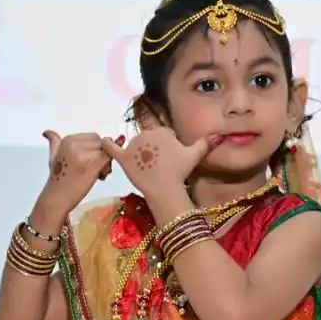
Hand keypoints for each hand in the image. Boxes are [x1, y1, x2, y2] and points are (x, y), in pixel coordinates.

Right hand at [40, 130, 115, 214]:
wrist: (57, 198)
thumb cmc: (57, 180)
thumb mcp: (53, 157)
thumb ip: (54, 142)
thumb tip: (48, 133)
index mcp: (67, 140)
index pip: (93, 137)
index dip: (96, 150)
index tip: (90, 162)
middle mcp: (74, 144)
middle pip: (100, 142)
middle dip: (102, 154)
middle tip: (97, 168)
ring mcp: (83, 154)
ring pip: (106, 150)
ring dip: (106, 162)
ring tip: (98, 174)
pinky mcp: (92, 164)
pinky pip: (108, 158)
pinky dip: (107, 167)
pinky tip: (100, 176)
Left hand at [100, 129, 217, 197]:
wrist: (166, 189)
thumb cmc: (180, 172)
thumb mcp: (194, 156)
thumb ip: (205, 143)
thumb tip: (218, 136)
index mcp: (162, 131)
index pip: (164, 136)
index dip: (168, 148)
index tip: (171, 160)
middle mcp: (146, 134)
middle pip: (148, 140)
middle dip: (153, 151)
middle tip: (160, 167)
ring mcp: (133, 146)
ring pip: (135, 147)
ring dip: (139, 154)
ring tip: (147, 170)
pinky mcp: (123, 159)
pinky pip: (111, 148)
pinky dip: (106, 145)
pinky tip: (103, 141)